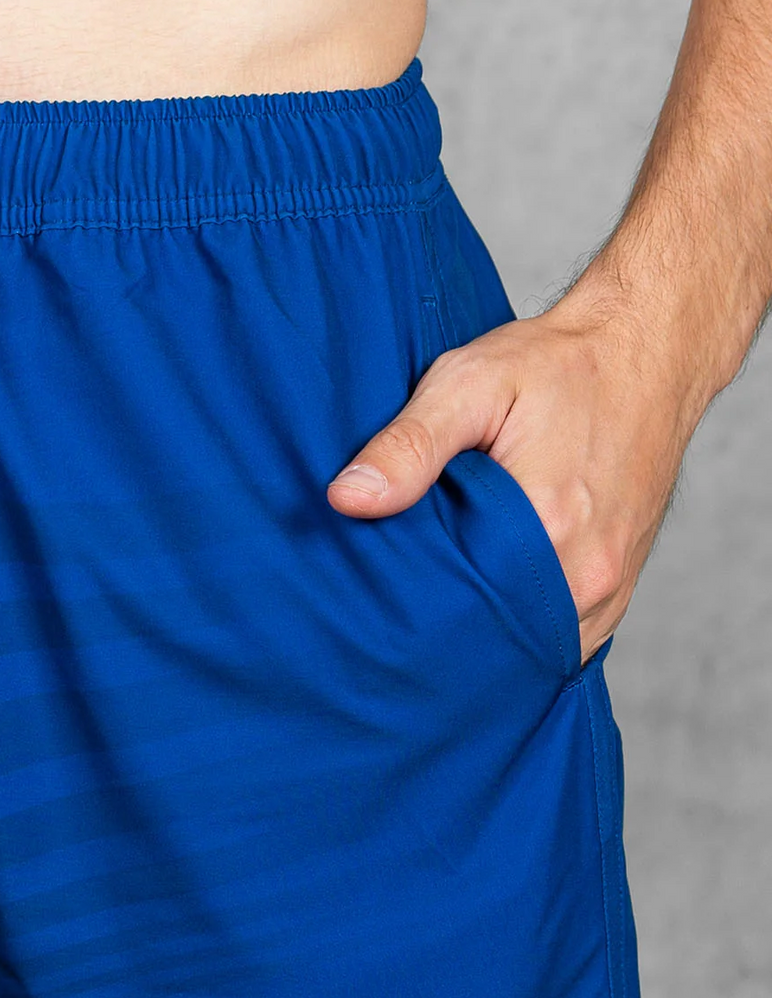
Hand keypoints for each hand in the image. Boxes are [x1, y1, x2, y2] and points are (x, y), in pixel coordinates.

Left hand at [326, 288, 704, 663]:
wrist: (650, 350)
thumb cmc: (558, 364)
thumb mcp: (469, 384)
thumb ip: (409, 445)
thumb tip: (347, 499)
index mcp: (549, 533)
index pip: (458, 616)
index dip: (409, 617)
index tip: (374, 605)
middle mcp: (587, 576)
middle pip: (494, 641)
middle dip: (444, 635)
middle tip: (395, 614)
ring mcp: (610, 590)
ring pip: (530, 648)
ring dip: (485, 638)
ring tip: (438, 612)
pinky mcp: (618, 590)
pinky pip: (561, 639)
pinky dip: (521, 632)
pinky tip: (485, 608)